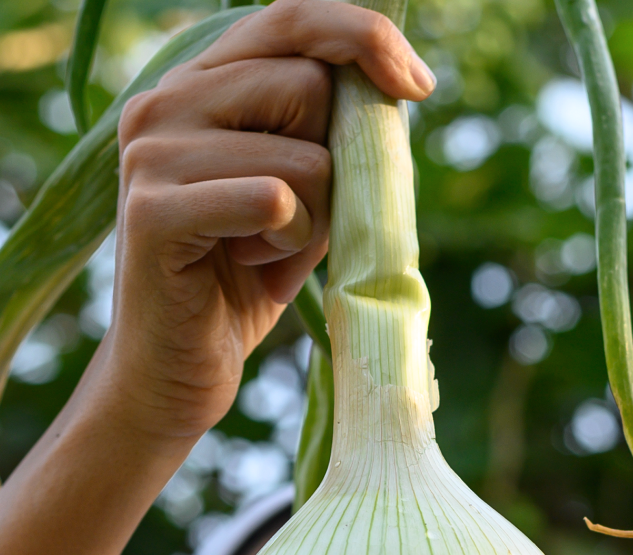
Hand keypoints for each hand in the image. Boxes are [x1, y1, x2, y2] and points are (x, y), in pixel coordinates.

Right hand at [106, 0, 434, 441]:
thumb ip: (329, 141)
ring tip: (262, 254)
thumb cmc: (239, 288)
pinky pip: (271, 200)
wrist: (173, 376)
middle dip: (331, 166)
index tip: (418, 84)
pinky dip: (286, 243)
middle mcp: (163, 101)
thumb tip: (400, 86)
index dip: (362, 36)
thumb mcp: (299, 201)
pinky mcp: (153, 211)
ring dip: (310, 221)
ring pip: (302, 157)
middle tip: (291, 226)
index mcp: (196, 84)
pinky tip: (248, 268)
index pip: (291, 18)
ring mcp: (151, 152)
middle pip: (310, 87)